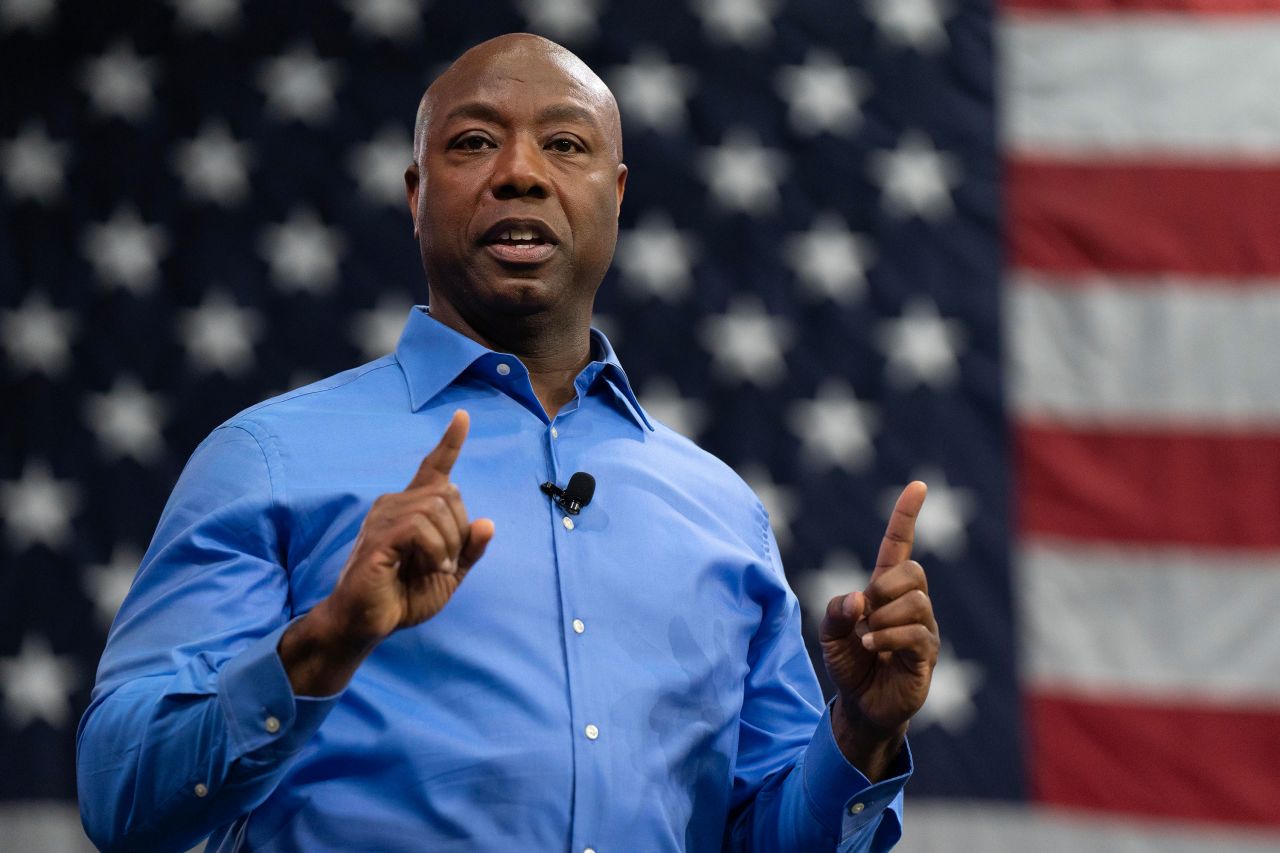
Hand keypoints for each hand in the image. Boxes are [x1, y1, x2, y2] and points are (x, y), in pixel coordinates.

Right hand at [280, 410, 493, 694]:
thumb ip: (468, 550)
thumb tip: (488, 522)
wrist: (367, 624)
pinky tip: (429, 567)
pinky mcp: (378, 537)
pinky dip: (436, 550)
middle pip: (449, 493)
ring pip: (437, 508)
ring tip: (435, 568)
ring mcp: (383, 517)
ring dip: (447, 544)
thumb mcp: (449, 575)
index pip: (433, 468)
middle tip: (445, 562)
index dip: (450, 442)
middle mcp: (395, 504)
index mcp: (412, 509)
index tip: (462, 416)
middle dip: (459, 530)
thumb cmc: (403, 597)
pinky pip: (420, 528)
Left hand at [820, 481, 937, 775]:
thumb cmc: (849, 663)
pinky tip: (873, 647)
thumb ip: (835, 610)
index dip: (906, 515)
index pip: (899, 545)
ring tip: (868, 639)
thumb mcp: (829, 633)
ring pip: (917, 602)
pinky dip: (889, 637)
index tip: (917, 485)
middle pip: (913, 571)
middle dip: (885, 586)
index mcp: (885, 590)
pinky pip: (917, 633)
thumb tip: (860, 599)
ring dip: (884, 618)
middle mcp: (910, 604)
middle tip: (866, 613)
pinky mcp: (927, 655)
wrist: (860, 706)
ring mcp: (923, 628)